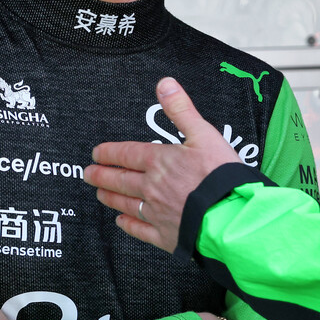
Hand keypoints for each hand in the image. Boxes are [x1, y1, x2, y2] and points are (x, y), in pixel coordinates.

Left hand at [85, 77, 239, 252]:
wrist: (231, 214)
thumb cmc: (221, 174)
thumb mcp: (204, 134)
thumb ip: (181, 110)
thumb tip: (164, 84)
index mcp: (159, 161)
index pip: (126, 154)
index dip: (109, 153)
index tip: (97, 153)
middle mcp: (151, 187)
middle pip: (120, 180)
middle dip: (101, 175)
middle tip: (88, 174)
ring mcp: (156, 213)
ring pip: (125, 203)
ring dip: (110, 197)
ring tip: (99, 194)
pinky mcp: (165, 235)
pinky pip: (140, 229)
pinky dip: (128, 225)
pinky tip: (121, 222)